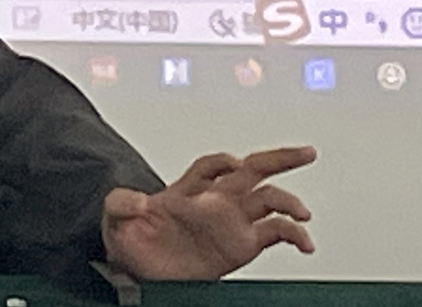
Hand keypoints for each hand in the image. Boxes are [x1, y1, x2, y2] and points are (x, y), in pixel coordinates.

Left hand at [102, 146, 316, 280]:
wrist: (137, 269)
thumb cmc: (130, 237)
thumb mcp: (115, 214)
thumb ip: (121, 202)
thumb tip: (138, 201)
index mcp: (186, 190)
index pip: (211, 166)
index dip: (222, 162)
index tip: (234, 164)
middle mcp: (215, 202)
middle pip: (252, 170)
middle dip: (278, 158)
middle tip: (305, 153)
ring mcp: (231, 223)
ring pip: (268, 201)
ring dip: (288, 203)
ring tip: (302, 214)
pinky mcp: (241, 246)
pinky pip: (274, 234)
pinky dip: (293, 235)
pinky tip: (304, 242)